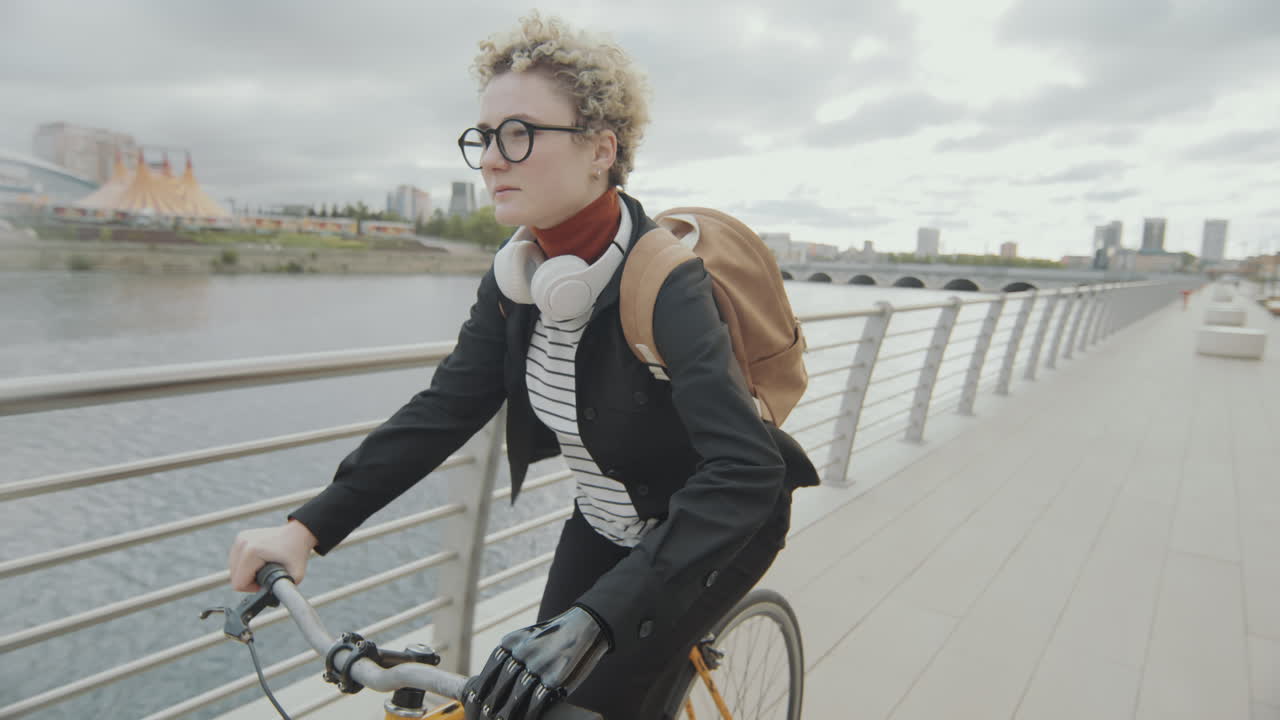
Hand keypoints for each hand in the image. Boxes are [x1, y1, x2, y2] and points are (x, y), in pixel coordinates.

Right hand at [228, 520, 317, 591]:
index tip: (265, 583)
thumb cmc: (297, 553)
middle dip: (249, 581)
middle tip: (266, 576)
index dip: (252, 589)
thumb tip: (272, 601)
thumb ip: (284, 591)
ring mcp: (240, 539)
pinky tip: (259, 562)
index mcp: (252, 552)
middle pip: (234, 577)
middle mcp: (242, 543)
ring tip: (264, 568)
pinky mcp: (240, 538)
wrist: (298, 534)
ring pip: (233, 569)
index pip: (239, 583)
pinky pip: (236, 560)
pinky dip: (245, 565)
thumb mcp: (295, 575)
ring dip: (246, 573)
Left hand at [463, 606, 609, 719]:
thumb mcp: (529, 637)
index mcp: (512, 641)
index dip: (481, 689)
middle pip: (500, 685)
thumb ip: (514, 654)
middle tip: (486, 716)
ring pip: (516, 696)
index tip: (474, 703)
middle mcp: (522, 652)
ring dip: (507, 713)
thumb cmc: (555, 636)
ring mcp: (539, 665)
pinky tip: (526, 719)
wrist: (585, 625)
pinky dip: (529, 713)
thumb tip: (500, 682)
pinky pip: (536, 701)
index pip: (490, 669)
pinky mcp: (555, 677)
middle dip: (491, 704)